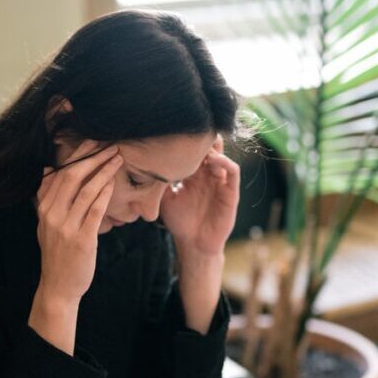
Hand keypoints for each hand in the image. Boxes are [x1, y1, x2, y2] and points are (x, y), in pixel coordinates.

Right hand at [29, 142, 121, 351]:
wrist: (58, 286)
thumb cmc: (57, 253)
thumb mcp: (45, 223)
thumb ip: (46, 196)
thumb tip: (47, 169)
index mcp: (44, 208)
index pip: (60, 173)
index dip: (76, 155)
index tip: (92, 140)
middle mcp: (52, 214)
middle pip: (72, 176)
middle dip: (91, 157)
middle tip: (108, 144)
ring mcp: (66, 226)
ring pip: (86, 190)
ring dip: (103, 171)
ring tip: (117, 158)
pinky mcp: (81, 239)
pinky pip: (95, 210)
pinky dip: (104, 193)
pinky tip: (114, 182)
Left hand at [160, 137, 239, 257]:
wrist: (193, 243)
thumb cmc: (179, 221)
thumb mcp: (164, 198)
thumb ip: (159, 182)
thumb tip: (144, 163)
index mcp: (193, 174)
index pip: (193, 151)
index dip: (187, 142)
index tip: (177, 134)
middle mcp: (208, 174)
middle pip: (209, 148)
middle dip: (202, 140)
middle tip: (191, 135)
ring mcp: (220, 182)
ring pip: (222, 156)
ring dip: (214, 149)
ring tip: (202, 148)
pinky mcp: (231, 192)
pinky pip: (233, 172)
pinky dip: (226, 162)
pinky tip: (214, 160)